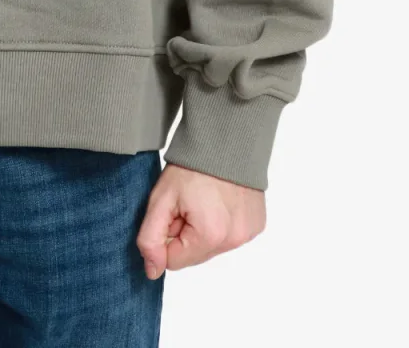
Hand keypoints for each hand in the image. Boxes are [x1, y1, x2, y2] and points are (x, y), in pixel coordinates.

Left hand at [136, 162, 265, 277]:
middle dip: (185, 233)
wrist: (224, 139)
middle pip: (195, 254)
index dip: (167, 234)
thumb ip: (150, 238)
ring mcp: (249, 233)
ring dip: (203, 229)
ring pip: (212, 246)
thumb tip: (152, 270)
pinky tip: (218, 200)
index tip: (172, 210)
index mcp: (210, 236)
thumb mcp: (161, 198)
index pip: (174, 260)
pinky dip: (220, 223)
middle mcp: (235, 240)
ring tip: (202, 198)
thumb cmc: (191, 165)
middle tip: (186, 202)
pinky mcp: (257, 224)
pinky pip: (230, 235)